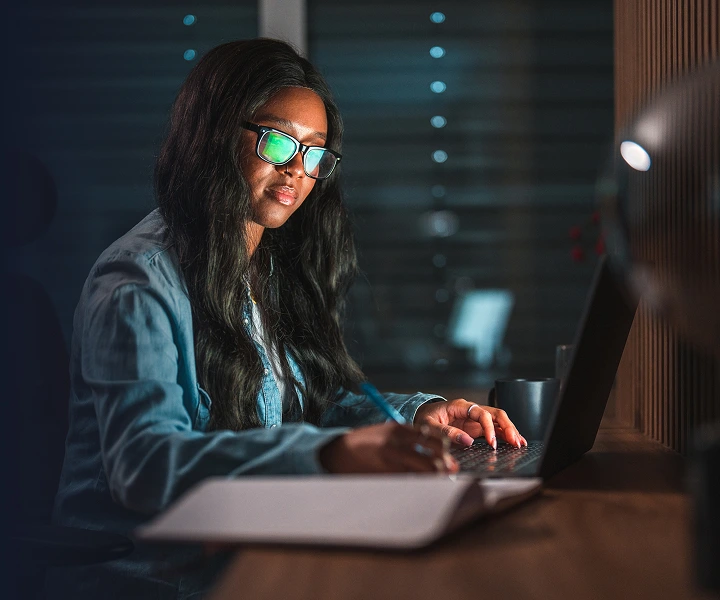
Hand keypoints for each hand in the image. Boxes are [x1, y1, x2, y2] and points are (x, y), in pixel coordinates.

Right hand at [319, 422, 458, 473]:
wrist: (339, 451)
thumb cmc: (366, 442)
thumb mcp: (387, 432)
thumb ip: (408, 438)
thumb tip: (435, 451)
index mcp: (399, 429)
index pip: (432, 436)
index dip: (445, 446)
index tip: (451, 453)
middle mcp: (397, 443)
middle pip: (432, 456)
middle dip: (444, 464)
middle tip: (451, 470)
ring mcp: (391, 460)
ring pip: (423, 471)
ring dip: (434, 476)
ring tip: (439, 479)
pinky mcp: (386, 474)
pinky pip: (409, 480)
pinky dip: (417, 483)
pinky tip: (420, 484)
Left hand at [414, 399, 527, 448]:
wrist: (422, 415)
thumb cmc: (425, 417)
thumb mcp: (429, 424)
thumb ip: (446, 432)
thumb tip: (466, 441)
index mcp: (460, 406)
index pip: (482, 413)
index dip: (489, 427)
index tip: (491, 442)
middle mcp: (471, 411)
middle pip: (495, 414)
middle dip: (507, 427)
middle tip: (514, 441)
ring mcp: (475, 419)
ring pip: (498, 421)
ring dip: (510, 431)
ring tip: (519, 443)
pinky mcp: (476, 427)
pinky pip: (495, 429)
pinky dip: (505, 435)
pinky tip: (514, 442)